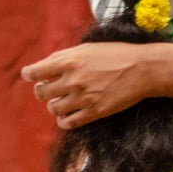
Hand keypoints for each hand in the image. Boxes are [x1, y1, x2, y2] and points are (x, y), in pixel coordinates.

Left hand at [21, 42, 158, 129]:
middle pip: (41, 93)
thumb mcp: (87, 48)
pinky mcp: (93, 112)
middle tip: (49, 89)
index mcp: (68, 61)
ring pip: (53, 109)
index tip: (31, 76)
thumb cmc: (116, 54)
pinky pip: (68, 123)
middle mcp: (72, 80)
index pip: (35, 72)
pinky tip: (68, 115)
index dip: (30, 75)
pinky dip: (64, 120)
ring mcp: (82, 98)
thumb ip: (64, 57)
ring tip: (62, 101)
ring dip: (54, 105)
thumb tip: (45, 67)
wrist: (142, 70)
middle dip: (42, 91)